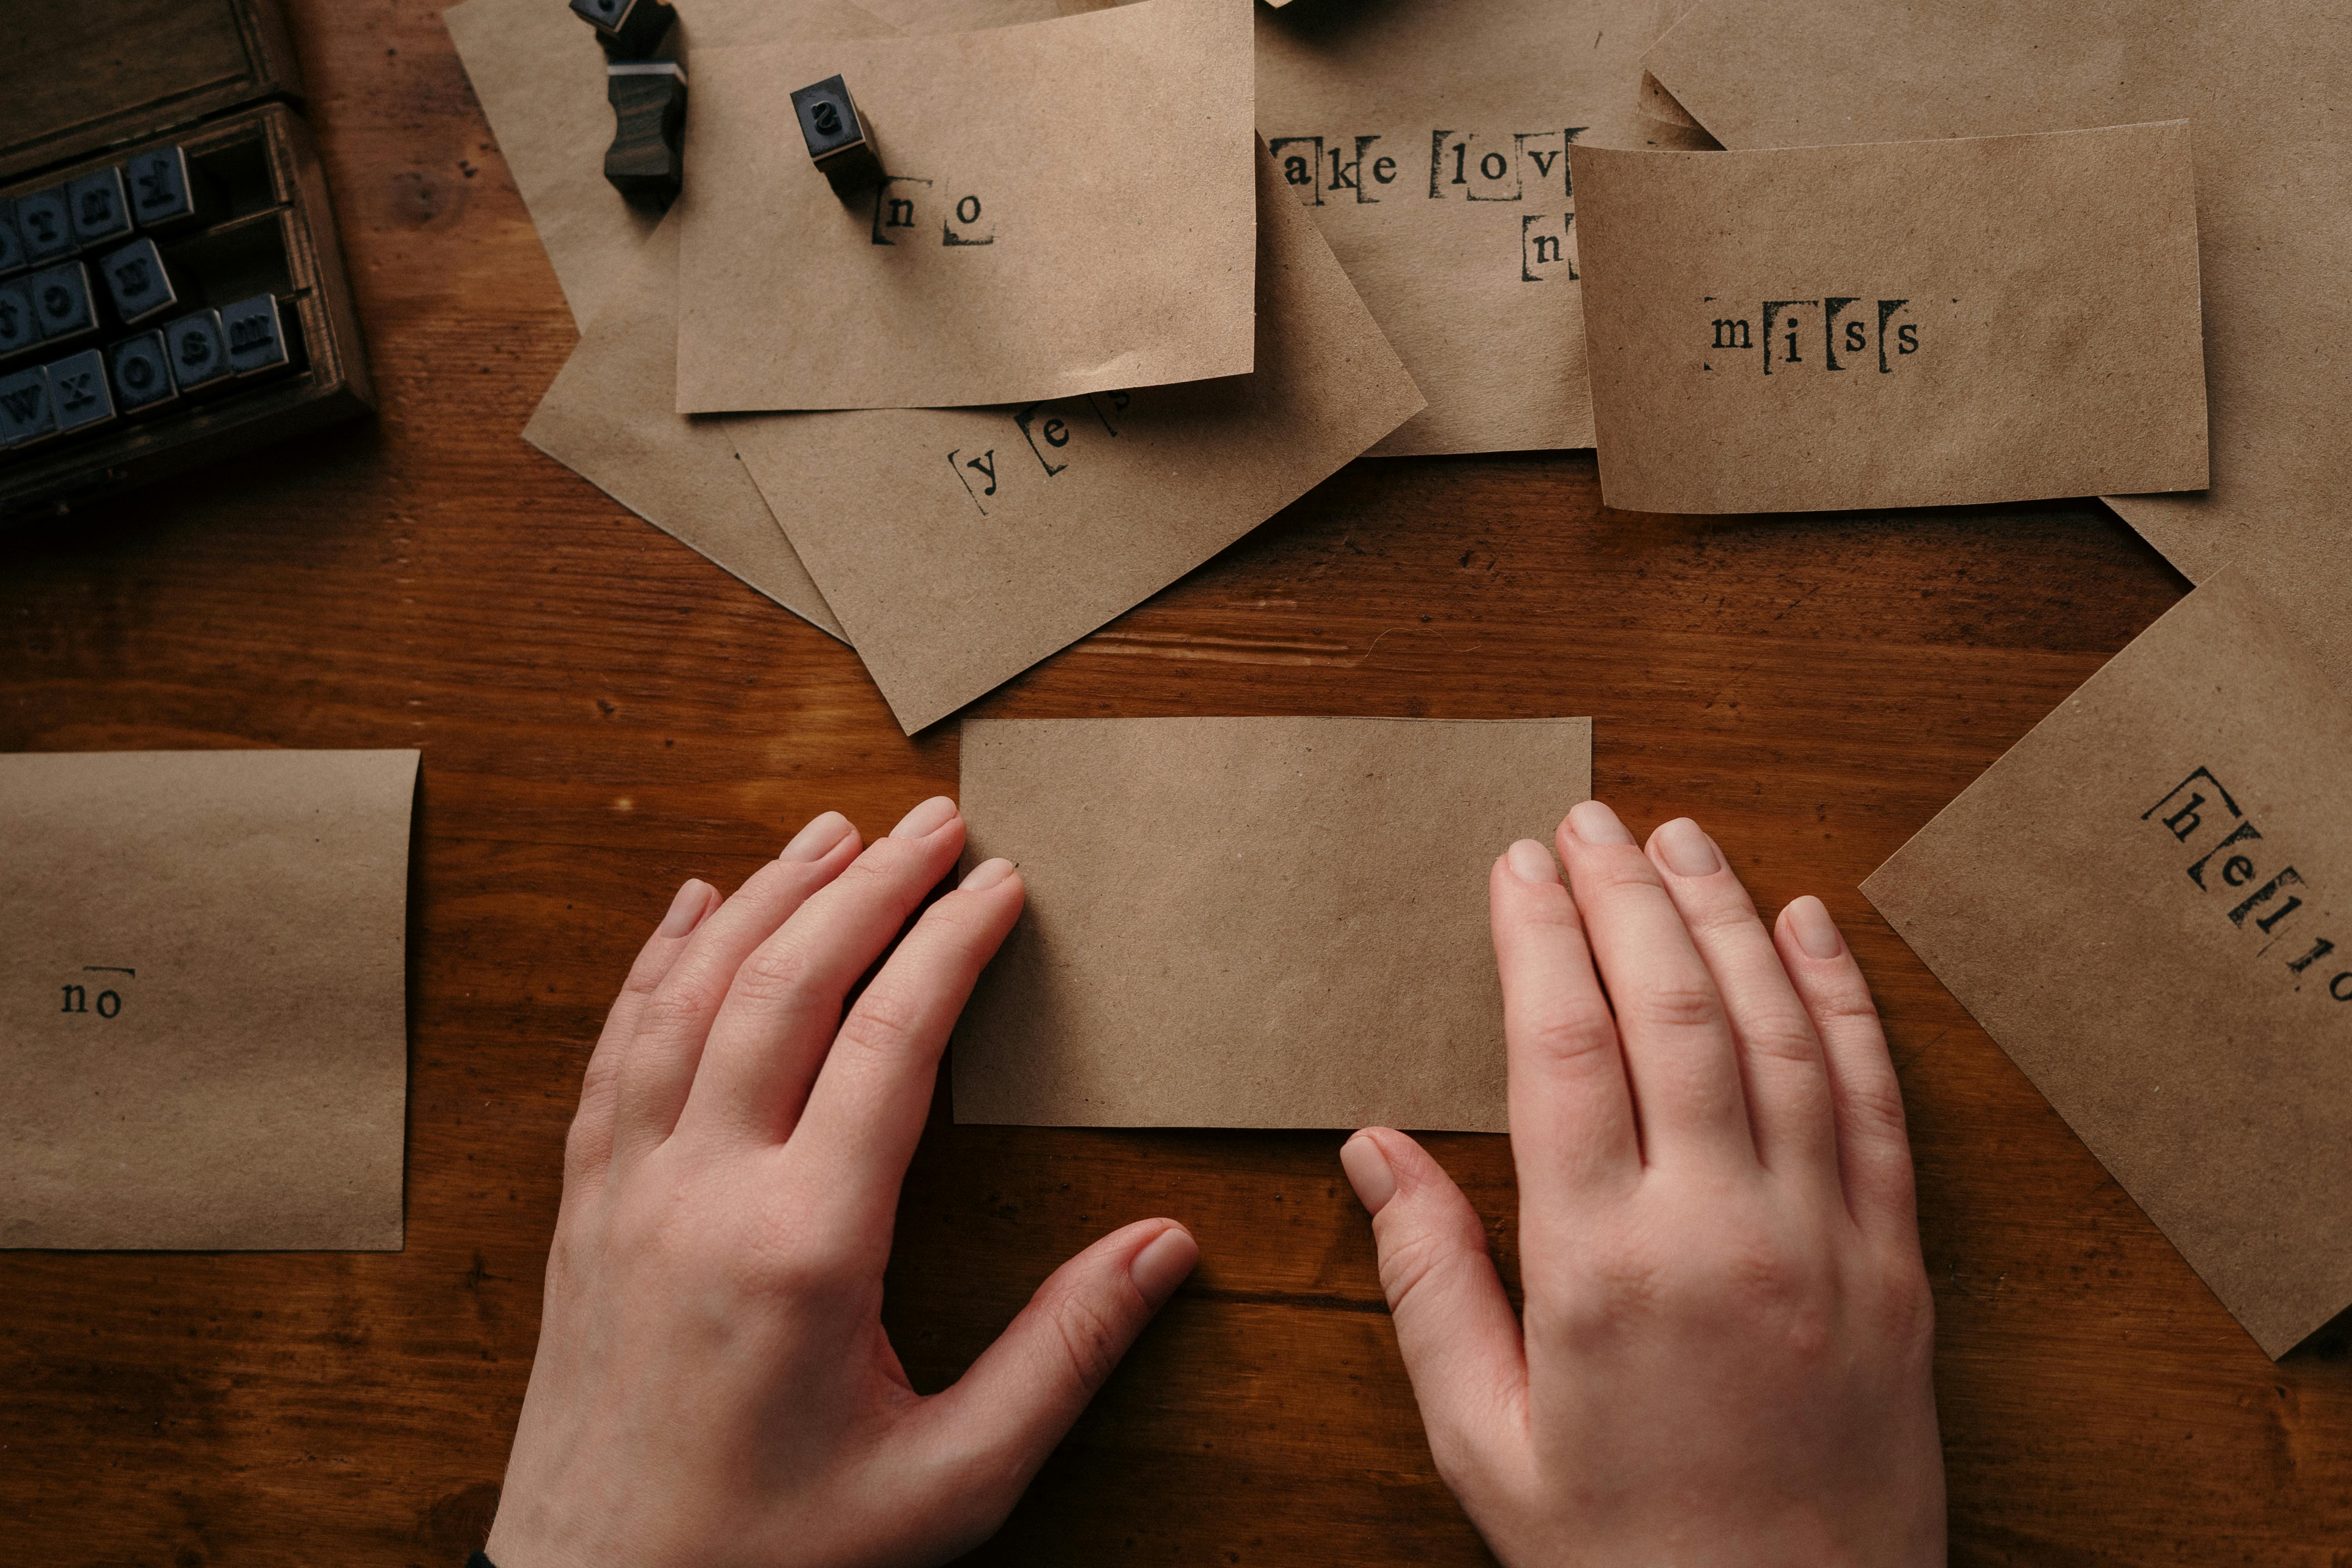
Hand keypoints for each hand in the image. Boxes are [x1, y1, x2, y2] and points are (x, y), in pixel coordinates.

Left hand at [486, 798, 1198, 1567]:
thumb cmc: (775, 1555)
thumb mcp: (949, 1482)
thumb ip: (1061, 1359)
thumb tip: (1164, 1248)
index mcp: (804, 1247)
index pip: (889, 1041)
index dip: (951, 945)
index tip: (1001, 882)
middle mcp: (701, 1194)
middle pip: (786, 986)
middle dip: (869, 886)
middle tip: (934, 819)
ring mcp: (625, 1194)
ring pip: (690, 998)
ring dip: (764, 900)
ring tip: (829, 832)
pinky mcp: (579, 1212)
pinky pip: (612, 1053)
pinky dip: (653, 966)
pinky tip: (691, 910)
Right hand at [1341, 802, 1941, 1566]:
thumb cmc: (1619, 1559)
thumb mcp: (1486, 1440)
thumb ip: (1429, 1283)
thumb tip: (1372, 1149)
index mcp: (1602, 1267)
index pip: (1564, 1045)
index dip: (1539, 936)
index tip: (1520, 864)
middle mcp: (1720, 1229)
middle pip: (1670, 1010)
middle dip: (1625, 896)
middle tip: (1591, 818)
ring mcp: (1825, 1240)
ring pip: (1777, 1031)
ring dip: (1727, 918)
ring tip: (1684, 840)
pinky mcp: (1898, 1266)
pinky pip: (1877, 1102)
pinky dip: (1844, 1001)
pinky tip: (1809, 927)